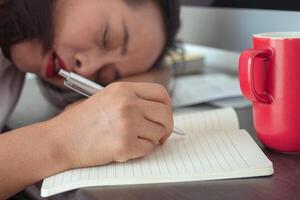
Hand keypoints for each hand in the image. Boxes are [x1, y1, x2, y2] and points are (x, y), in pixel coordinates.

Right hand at [49, 82, 172, 168]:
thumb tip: (157, 110)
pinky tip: (124, 147)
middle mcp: (128, 103)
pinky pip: (148, 149)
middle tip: (159, 134)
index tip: (164, 115)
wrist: (59, 140)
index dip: (167, 105)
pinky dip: (140, 151)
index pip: (161, 92)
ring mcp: (127, 123)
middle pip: (165, 113)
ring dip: (150, 140)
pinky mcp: (125, 144)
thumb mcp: (106, 98)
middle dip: (166, 126)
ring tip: (132, 139)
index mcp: (123, 89)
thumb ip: (132, 99)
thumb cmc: (80, 121)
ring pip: (158, 133)